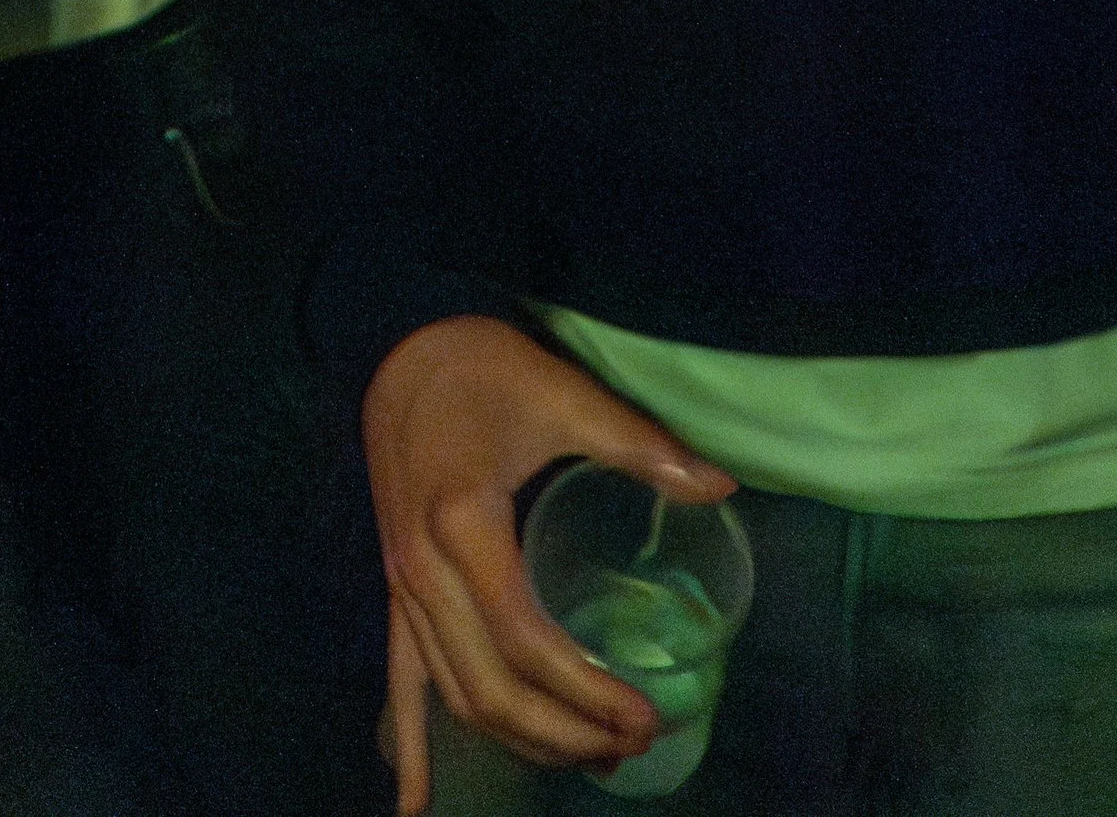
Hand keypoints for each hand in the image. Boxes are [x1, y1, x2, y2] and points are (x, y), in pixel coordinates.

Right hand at [363, 317, 733, 812]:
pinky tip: (417, 808)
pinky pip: (400, 684)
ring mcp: (402, 589)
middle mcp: (423, 571)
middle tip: (634, 744)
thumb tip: (720, 484)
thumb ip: (638, 444)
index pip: (526, 641)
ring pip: (456, 697)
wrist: (399, 347)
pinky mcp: (396, 593)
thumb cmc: (482, 367)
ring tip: (591, 755)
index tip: (647, 713)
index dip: (587, 692)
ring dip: (521, 742)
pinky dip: (410, 752)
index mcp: (463, 525)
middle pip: (491, 688)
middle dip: (565, 733)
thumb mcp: (562, 394)